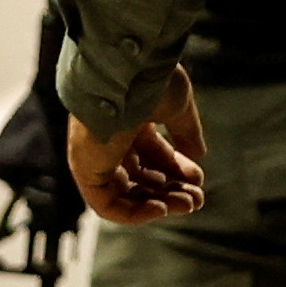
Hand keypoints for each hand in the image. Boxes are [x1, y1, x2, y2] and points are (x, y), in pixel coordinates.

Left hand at [69, 65, 208, 224]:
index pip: (153, 154)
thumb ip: (186, 131)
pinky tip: (161, 208)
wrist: (125, 73)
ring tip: (187, 204)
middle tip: (197, 199)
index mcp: (129, 119)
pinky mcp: (86, 172)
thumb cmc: (149, 82)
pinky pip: (107, 205)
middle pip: (142, 176)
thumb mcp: (177, 106)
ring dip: (159, 203)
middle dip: (172, 190)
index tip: (198, 177)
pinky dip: (134, 213)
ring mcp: (96, 156)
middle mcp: (110, 139)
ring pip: (127, 193)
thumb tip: (198, 154)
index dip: (177, 169)